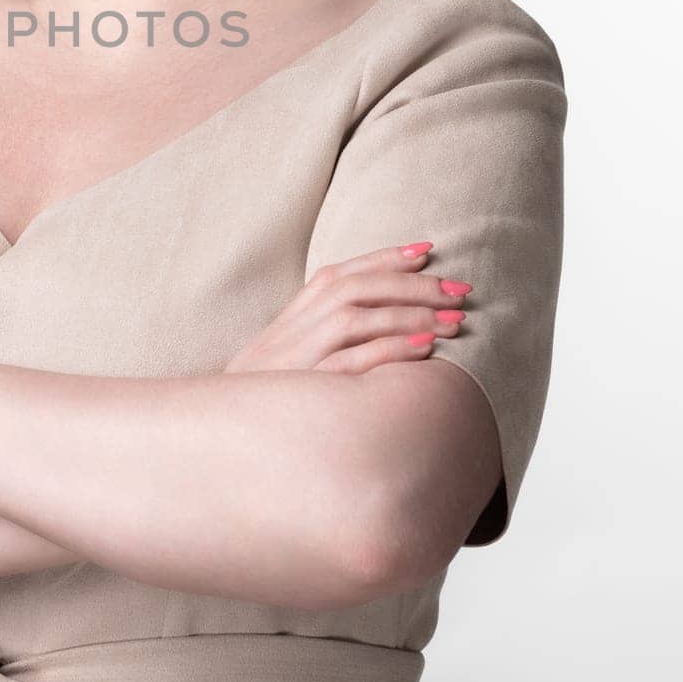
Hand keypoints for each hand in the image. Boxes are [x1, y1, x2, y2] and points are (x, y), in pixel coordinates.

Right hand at [222, 242, 469, 374]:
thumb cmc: (270, 396)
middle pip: (354, 288)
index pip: (341, 272)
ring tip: (454, 320)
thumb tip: (382, 319)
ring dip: (409, 313)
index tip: (427, 250)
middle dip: (411, 284)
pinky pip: (351, 363)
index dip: (384, 257)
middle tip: (460, 289)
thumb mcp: (291, 355)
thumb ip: (325, 332)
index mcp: (293, 315)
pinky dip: (390, 350)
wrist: (223, 431)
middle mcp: (294, 328)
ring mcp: (297, 356)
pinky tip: (426, 348)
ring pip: (355, 318)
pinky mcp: (305, 389)